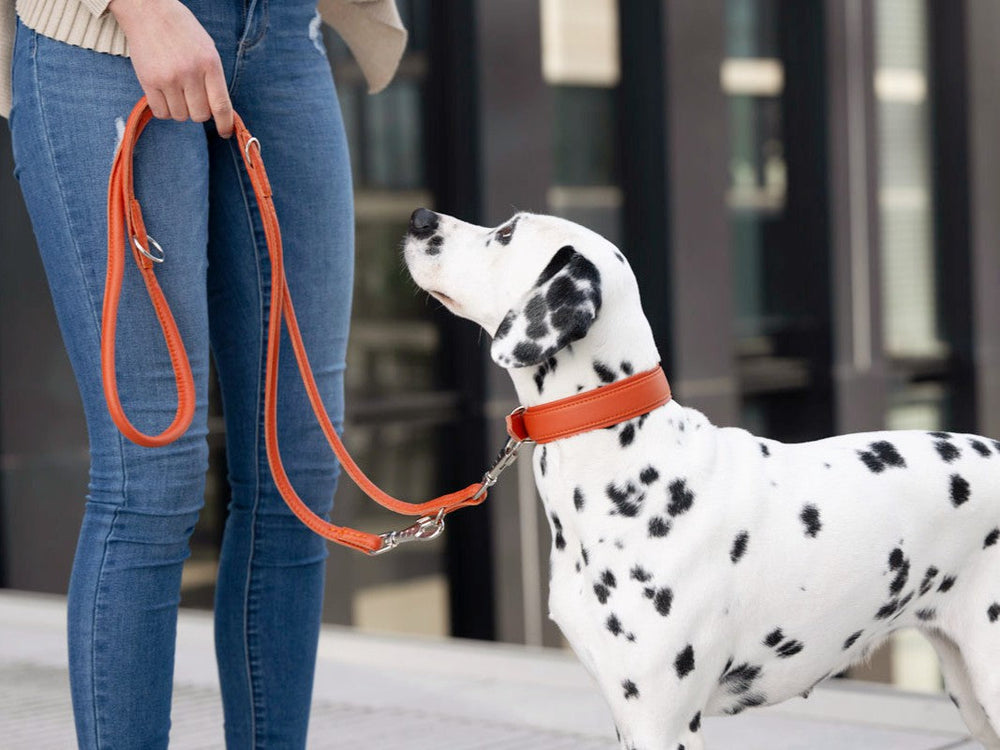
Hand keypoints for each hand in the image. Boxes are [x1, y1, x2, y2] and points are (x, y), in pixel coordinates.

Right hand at [109, 0, 233, 136]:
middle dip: (198, 111)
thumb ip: (213, 78)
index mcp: (210, 63)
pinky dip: (164, 110)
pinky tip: (164, 95)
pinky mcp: (148, 81)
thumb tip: (220, 111)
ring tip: (176, 90)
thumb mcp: (207, 49)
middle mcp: (190, 72)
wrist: (148, 10)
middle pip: (200, 115)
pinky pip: (161, 113)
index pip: (221, 105)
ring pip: (180, 116)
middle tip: (192, 97)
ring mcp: (168, 78)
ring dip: (180, 110)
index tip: (224, 132)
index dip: (225, 124)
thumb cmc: (181, 30)